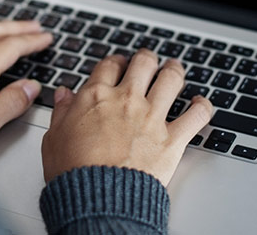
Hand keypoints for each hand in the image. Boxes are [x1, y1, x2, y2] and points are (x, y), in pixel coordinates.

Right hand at [41, 50, 212, 185]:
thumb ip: (61, 112)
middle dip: (147, 59)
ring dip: (175, 70)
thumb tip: (63, 95)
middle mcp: (127, 100)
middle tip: (148, 60)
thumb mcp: (54, 138)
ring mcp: (152, 117)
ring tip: (175, 69)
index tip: (118, 64)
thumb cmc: (73, 172)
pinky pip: (197, 115)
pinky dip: (203, 106)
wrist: (98, 198)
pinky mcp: (172, 139)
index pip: (109, 65)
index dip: (115, 61)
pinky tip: (201, 103)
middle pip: (143, 63)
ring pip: (171, 79)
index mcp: (96, 97)